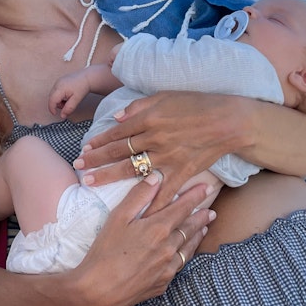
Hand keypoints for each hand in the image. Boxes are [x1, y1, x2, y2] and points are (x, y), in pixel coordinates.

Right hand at [48, 71, 90, 117]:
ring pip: (53, 95)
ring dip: (58, 100)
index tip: (55, 114)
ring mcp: (57, 82)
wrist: (87, 77)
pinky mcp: (59, 81)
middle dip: (57, 104)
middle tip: (66, 105)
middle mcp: (57, 84)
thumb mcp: (76, 100)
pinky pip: (55, 91)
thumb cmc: (82, 87)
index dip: (52, 108)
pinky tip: (67, 95)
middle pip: (51, 98)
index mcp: (60, 88)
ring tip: (68, 99)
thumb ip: (69, 108)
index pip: (52, 100)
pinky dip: (59, 96)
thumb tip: (62, 116)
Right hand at [73, 171, 213, 305]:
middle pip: (190, 228)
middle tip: (211, 211)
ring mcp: (167, 268)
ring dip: (197, 236)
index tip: (206, 187)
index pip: (183, 208)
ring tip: (204, 228)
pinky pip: (179, 265)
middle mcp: (168, 248)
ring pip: (188, 248)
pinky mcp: (162, 283)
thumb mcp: (117, 218)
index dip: (195, 197)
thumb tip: (156, 177)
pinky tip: (184, 253)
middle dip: (201, 217)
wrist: (99, 292)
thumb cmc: (104, 251)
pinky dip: (185, 254)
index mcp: (158, 229)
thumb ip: (138, 196)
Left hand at [75, 91, 250, 210]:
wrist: (228, 120)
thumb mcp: (164, 96)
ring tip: (90, 181)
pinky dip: (149, 200)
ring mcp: (167, 156)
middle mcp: (153, 138)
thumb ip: (138, 107)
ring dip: (108, 175)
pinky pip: (162, 189)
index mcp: (148, 118)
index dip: (98, 141)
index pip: (116, 132)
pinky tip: (133, 208)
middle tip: (78, 166)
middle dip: (95, 159)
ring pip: (131, 169)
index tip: (84, 148)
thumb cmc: (196, 104)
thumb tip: (116, 118)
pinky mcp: (181, 170)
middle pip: (117, 151)